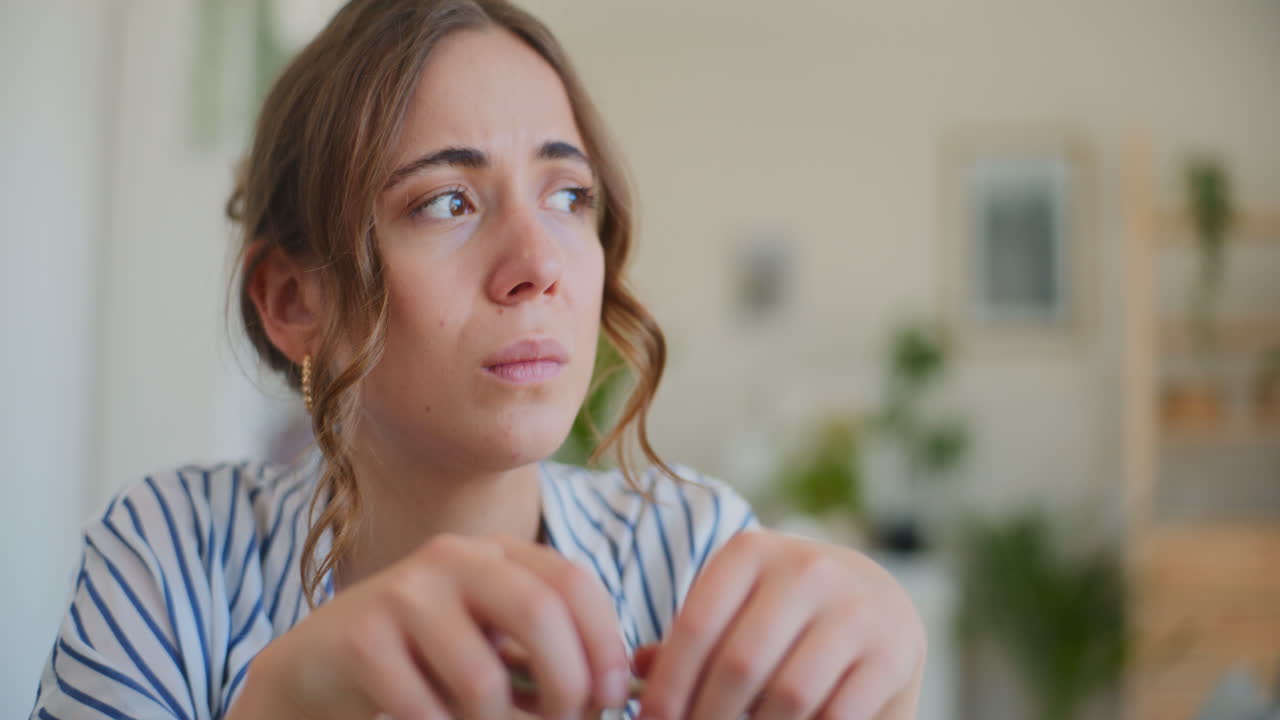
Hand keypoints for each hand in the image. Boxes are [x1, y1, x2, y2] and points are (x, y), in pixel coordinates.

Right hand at [231, 533, 630, 718]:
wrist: (321, 665)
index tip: (613, 697)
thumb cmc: (429, 658)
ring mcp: (402, 593)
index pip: (573, 581)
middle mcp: (452, 557)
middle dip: (566, 683)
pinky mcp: (361, 639)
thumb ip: (553, 650)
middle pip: (538, 613)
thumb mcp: (496, 640)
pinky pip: (424, 710)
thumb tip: (631, 684)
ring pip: (481, 679)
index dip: (604, 642)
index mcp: (496, 553)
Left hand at [635, 530, 925, 719]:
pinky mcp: (893, 651)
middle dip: (707, 717)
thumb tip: (635, 672)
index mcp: (751, 552)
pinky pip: (837, 713)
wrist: (878, 604)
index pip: (697, 626)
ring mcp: (855, 609)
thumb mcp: (736, 609)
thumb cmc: (783, 616)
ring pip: (788, 694)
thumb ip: (690, 639)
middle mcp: (807, 569)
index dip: (669, 686)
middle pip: (739, 665)